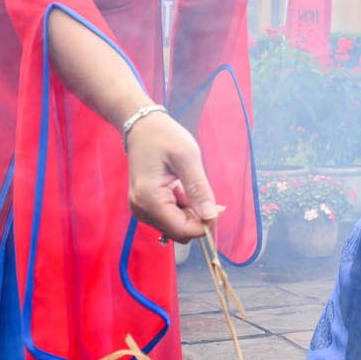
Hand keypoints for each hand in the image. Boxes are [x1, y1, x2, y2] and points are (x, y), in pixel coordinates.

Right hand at [126, 112, 223, 241]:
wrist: (142, 127)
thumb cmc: (164, 137)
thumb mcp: (187, 158)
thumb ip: (199, 188)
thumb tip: (211, 216)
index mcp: (149, 200)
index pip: (182, 230)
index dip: (205, 224)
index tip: (219, 207)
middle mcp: (141, 210)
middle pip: (180, 232)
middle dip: (199, 219)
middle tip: (208, 194)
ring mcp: (142, 210)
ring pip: (176, 226)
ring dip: (191, 213)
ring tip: (190, 185)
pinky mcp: (145, 206)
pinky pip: (170, 218)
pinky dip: (183, 208)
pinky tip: (183, 188)